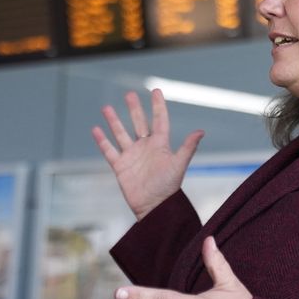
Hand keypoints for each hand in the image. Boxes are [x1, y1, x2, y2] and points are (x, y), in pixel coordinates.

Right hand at [92, 89, 203, 219]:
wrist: (154, 207)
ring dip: (114, 121)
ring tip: (107, 107)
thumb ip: (188, 147)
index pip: (159, 120)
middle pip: (139, 123)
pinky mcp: (120, 166)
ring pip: (121, 134)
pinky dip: (102, 141)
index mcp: (160, 145)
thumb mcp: (179, 165)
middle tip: (129, 94)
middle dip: (134, 109)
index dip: (158, 106)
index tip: (156, 91)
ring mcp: (132, 156)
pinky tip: (96, 130)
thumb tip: (201, 131)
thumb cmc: (169, 187)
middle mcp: (146, 147)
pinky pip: (109, 151)